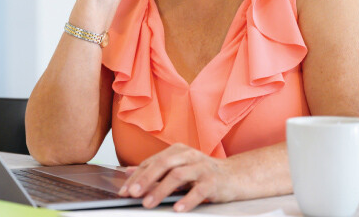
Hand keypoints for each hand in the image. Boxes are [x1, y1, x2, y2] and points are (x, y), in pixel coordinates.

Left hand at [118, 143, 238, 211]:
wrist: (234, 176)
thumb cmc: (202, 172)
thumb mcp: (177, 167)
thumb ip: (154, 168)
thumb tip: (129, 172)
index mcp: (177, 150)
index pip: (152, 162)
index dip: (136, 176)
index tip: (124, 190)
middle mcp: (189, 155)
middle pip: (163, 164)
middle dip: (145, 180)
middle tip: (133, 193)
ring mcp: (202, 167)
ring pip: (178, 176)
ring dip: (160, 190)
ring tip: (148, 203)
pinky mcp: (213, 181)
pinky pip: (198, 190)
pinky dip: (187, 200)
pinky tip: (177, 208)